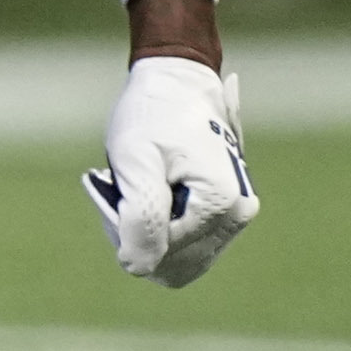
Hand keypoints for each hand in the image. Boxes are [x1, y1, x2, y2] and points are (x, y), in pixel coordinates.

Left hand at [83, 55, 256, 286]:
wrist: (177, 83)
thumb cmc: (152, 114)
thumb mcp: (134, 160)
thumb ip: (139, 216)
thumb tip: (137, 268)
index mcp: (221, 203)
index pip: (163, 253)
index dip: (126, 228)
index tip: (113, 184)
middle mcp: (237, 216)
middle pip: (173, 263)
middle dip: (136, 233)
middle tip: (118, 188)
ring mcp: (234, 217)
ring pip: (178, 259)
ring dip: (145, 230)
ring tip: (133, 187)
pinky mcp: (223, 214)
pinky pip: (185, 244)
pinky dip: (159, 226)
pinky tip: (147, 192)